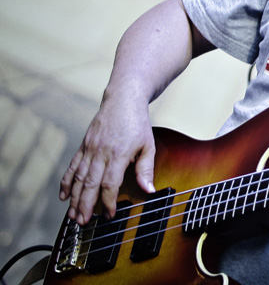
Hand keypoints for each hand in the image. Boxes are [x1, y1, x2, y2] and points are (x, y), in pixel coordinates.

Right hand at [60, 93, 155, 224]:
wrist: (122, 100)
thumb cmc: (137, 124)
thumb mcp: (148, 145)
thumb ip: (146, 169)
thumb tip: (149, 190)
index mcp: (118, 154)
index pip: (110, 183)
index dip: (108, 201)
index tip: (110, 215)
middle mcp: (101, 152)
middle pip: (89, 184)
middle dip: (85, 205)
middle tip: (83, 223)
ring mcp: (89, 149)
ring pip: (78, 178)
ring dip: (74, 199)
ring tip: (73, 216)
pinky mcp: (83, 145)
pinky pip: (72, 167)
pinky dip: (66, 182)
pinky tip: (63, 196)